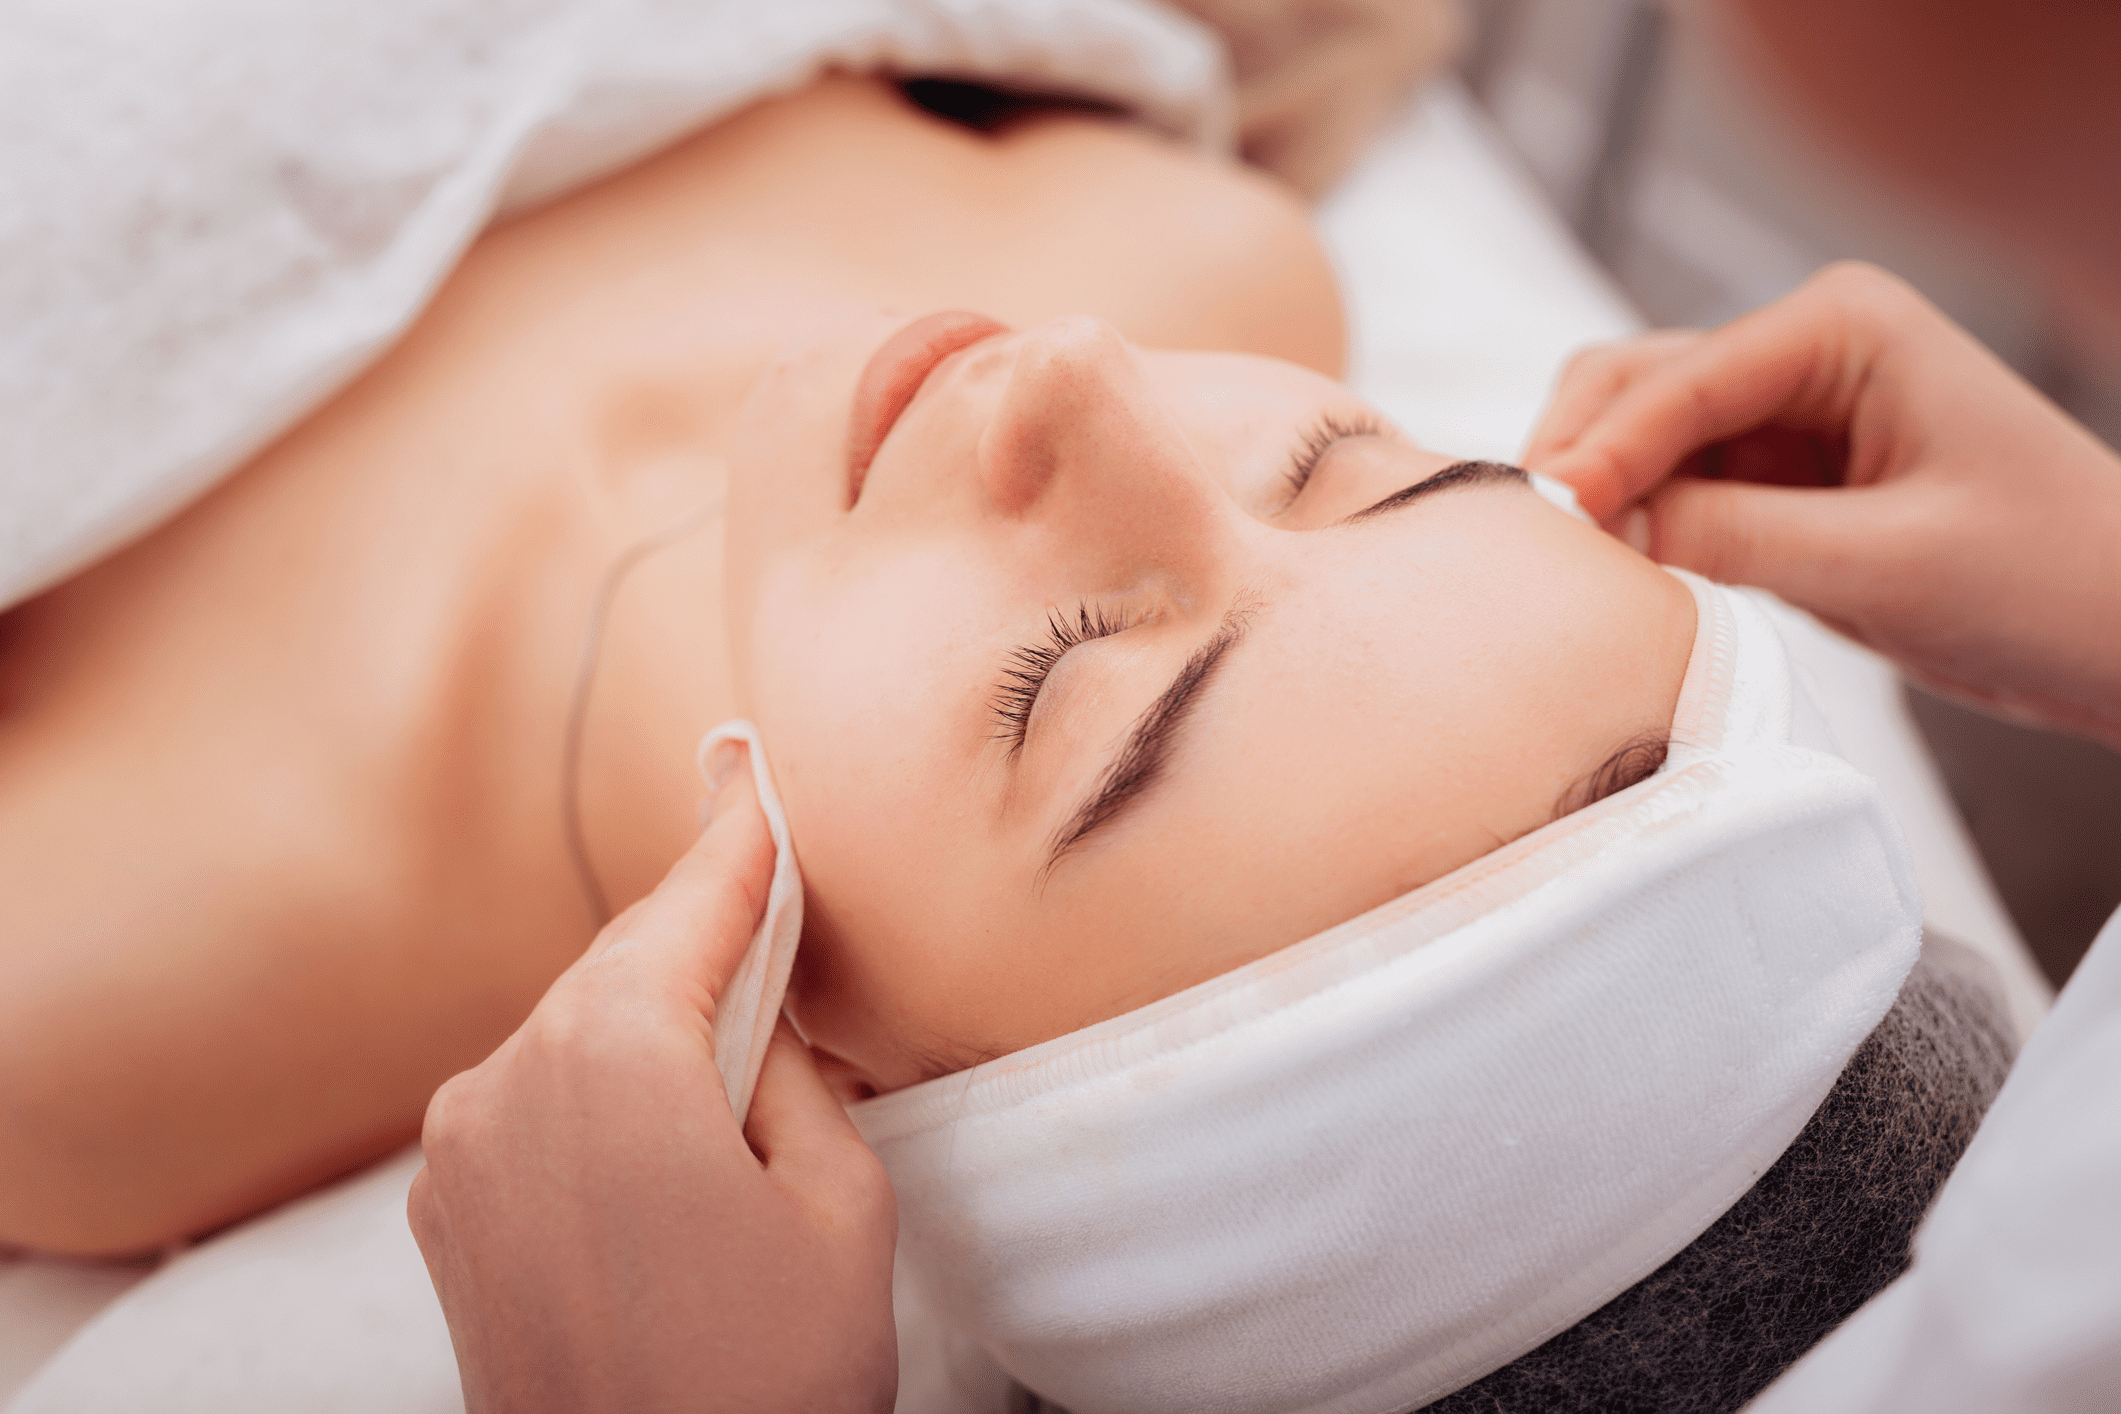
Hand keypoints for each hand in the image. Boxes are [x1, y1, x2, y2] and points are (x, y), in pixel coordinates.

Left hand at [407, 761, 896, 1413]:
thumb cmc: (767, 1379)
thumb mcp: (840, 1203)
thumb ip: (796, 1072)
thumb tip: (757, 1021)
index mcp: (609, 1056)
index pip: (694, 906)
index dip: (741, 837)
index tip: (753, 768)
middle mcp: (505, 1080)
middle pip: (627, 959)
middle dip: (704, 928)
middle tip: (771, 885)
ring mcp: (458, 1149)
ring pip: (578, 1025)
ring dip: (657, 1011)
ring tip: (743, 1028)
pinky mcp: (445, 1211)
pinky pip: (538, 1096)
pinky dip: (604, 1078)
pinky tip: (670, 1109)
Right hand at [1527, 262, 2120, 748]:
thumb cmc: (2048, 581)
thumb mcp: (1883, 563)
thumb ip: (1733, 537)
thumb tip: (1601, 527)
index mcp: (1842, 326)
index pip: (1679, 381)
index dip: (1599, 449)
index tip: (1543, 519)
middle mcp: (1802, 349)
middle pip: (1633, 384)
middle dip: (1579, 456)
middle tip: (1533, 545)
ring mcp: (1784, 412)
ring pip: (1640, 437)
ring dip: (1600, 492)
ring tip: (1564, 567)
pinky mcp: (1776, 478)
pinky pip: (1673, 489)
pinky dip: (1634, 525)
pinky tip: (1613, 572)